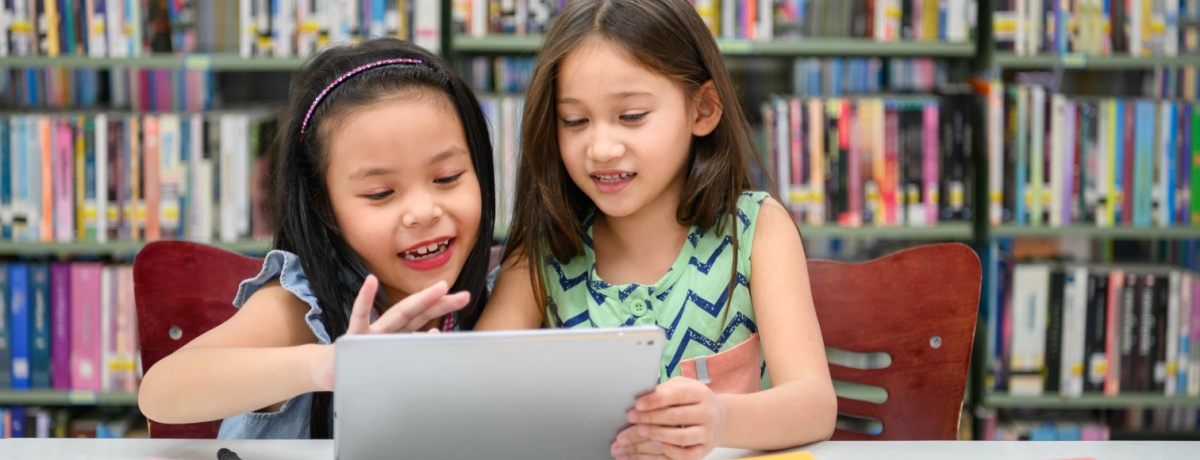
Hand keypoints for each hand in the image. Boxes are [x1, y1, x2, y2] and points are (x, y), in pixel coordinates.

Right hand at [309, 276, 467, 390]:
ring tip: (437, 289)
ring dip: (419, 301)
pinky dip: (364, 299)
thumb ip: (410, 345)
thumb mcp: (389, 355)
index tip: (462, 298)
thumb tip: (436, 334)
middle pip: (417, 312)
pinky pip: (359, 316)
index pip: (423, 318)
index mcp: (396, 333)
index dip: (441, 307)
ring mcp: (371, 331)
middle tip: (463, 295)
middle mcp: (387, 328)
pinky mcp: (353, 337)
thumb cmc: (361, 362)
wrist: (330, 373)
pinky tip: (371, 282)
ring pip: (399, 314)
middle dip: (440, 303)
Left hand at [621, 377, 724, 459]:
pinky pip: (686, 455)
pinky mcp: (705, 449)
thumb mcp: (682, 387)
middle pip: (677, 417)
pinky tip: (656, 444)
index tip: (638, 404)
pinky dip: (670, 451)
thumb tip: (642, 397)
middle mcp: (707, 413)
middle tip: (631, 418)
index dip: (656, 400)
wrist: (718, 418)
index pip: (677, 395)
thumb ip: (665, 390)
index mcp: (700, 393)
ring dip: (658, 434)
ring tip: (640, 431)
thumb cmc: (692, 401)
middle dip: (650, 418)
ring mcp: (708, 433)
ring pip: (681, 437)